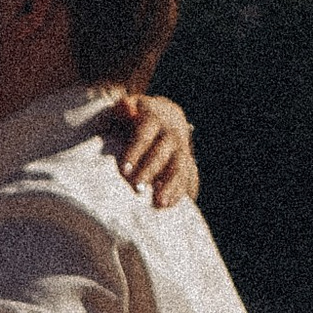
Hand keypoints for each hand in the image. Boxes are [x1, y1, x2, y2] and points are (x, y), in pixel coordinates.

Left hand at [105, 90, 198, 209]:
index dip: (135, 151)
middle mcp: (171, 134)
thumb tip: (123, 106)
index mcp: (154, 120)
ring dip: (171, 185)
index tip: (124, 170)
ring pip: (179, 167)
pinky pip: (189, 177)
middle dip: (150, 171)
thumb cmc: (138, 115)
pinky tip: (173, 206)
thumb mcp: (130, 106)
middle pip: (162, 153)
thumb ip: (124, 107)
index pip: (144, 135)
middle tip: (137, 189)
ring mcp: (182, 149)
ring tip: (161, 204)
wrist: (168, 116)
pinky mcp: (188, 162)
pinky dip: (183, 192)